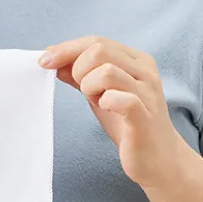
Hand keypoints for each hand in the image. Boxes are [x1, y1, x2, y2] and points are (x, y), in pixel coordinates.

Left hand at [38, 36, 188, 188]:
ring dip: (90, 87)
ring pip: (107, 71)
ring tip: (97, 102)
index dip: (66, 49)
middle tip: (84, 92)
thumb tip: (53, 60)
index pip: (96, 41)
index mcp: (135, 61)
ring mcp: (147, 93)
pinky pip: (122, 99)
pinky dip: (106, 102)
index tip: (44, 61)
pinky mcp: (145, 117)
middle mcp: (144, 71)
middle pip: (99, 49)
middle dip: (78, 69)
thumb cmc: (128, 125)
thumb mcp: (100, 95)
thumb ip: (80, 76)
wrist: (158, 159)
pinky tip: (105, 108)